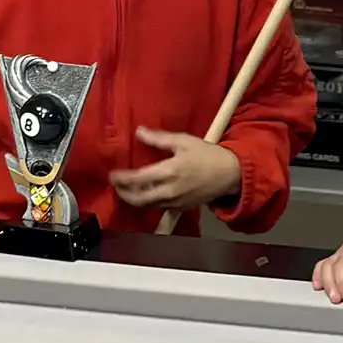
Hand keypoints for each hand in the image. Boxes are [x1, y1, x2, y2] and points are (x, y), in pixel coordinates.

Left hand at [108, 128, 241, 210]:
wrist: (230, 174)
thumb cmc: (207, 155)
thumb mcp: (184, 141)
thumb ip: (159, 139)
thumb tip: (139, 132)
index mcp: (170, 171)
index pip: (138, 179)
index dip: (122, 179)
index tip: (112, 175)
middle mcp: (171, 190)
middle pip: (139, 199)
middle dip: (123, 194)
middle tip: (116, 186)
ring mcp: (176, 202)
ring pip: (148, 206)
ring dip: (134, 200)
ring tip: (127, 191)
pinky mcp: (181, 208)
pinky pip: (159, 209)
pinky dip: (148, 204)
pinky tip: (145, 196)